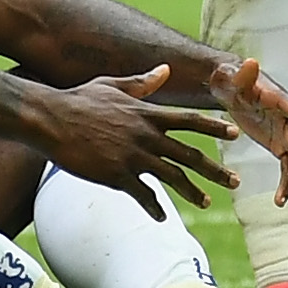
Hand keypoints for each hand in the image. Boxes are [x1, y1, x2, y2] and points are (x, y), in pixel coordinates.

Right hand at [35, 65, 236, 215]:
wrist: (52, 119)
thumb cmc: (79, 99)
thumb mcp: (112, 85)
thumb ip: (142, 82)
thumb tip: (164, 70)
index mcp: (147, 113)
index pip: (189, 121)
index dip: (214, 127)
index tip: (235, 133)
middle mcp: (146, 135)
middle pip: (190, 154)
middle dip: (216, 170)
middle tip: (236, 182)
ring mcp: (132, 156)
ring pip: (172, 177)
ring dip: (192, 191)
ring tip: (206, 202)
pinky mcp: (117, 175)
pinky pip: (143, 194)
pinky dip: (154, 207)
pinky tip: (161, 217)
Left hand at [207, 54, 287, 206]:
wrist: (232, 88)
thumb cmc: (232, 78)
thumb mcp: (233, 77)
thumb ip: (242, 75)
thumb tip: (250, 63)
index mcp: (281, 100)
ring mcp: (286, 134)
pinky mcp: (280, 146)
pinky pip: (286, 168)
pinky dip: (285, 184)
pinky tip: (280, 202)